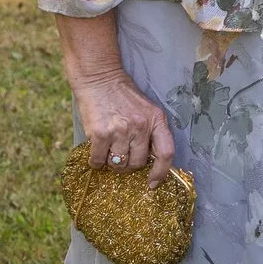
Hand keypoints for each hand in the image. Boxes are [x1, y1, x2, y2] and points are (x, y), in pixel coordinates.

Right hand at [71, 67, 175, 188]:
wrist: (100, 79)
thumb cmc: (124, 97)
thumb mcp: (146, 110)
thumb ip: (150, 132)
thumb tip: (148, 162)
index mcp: (157, 120)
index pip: (166, 153)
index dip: (161, 172)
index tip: (153, 184)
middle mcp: (141, 126)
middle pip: (138, 163)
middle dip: (129, 165)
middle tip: (122, 156)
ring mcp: (120, 130)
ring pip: (118, 164)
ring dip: (112, 163)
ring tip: (109, 150)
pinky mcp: (101, 133)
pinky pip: (98, 160)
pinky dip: (96, 161)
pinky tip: (96, 152)